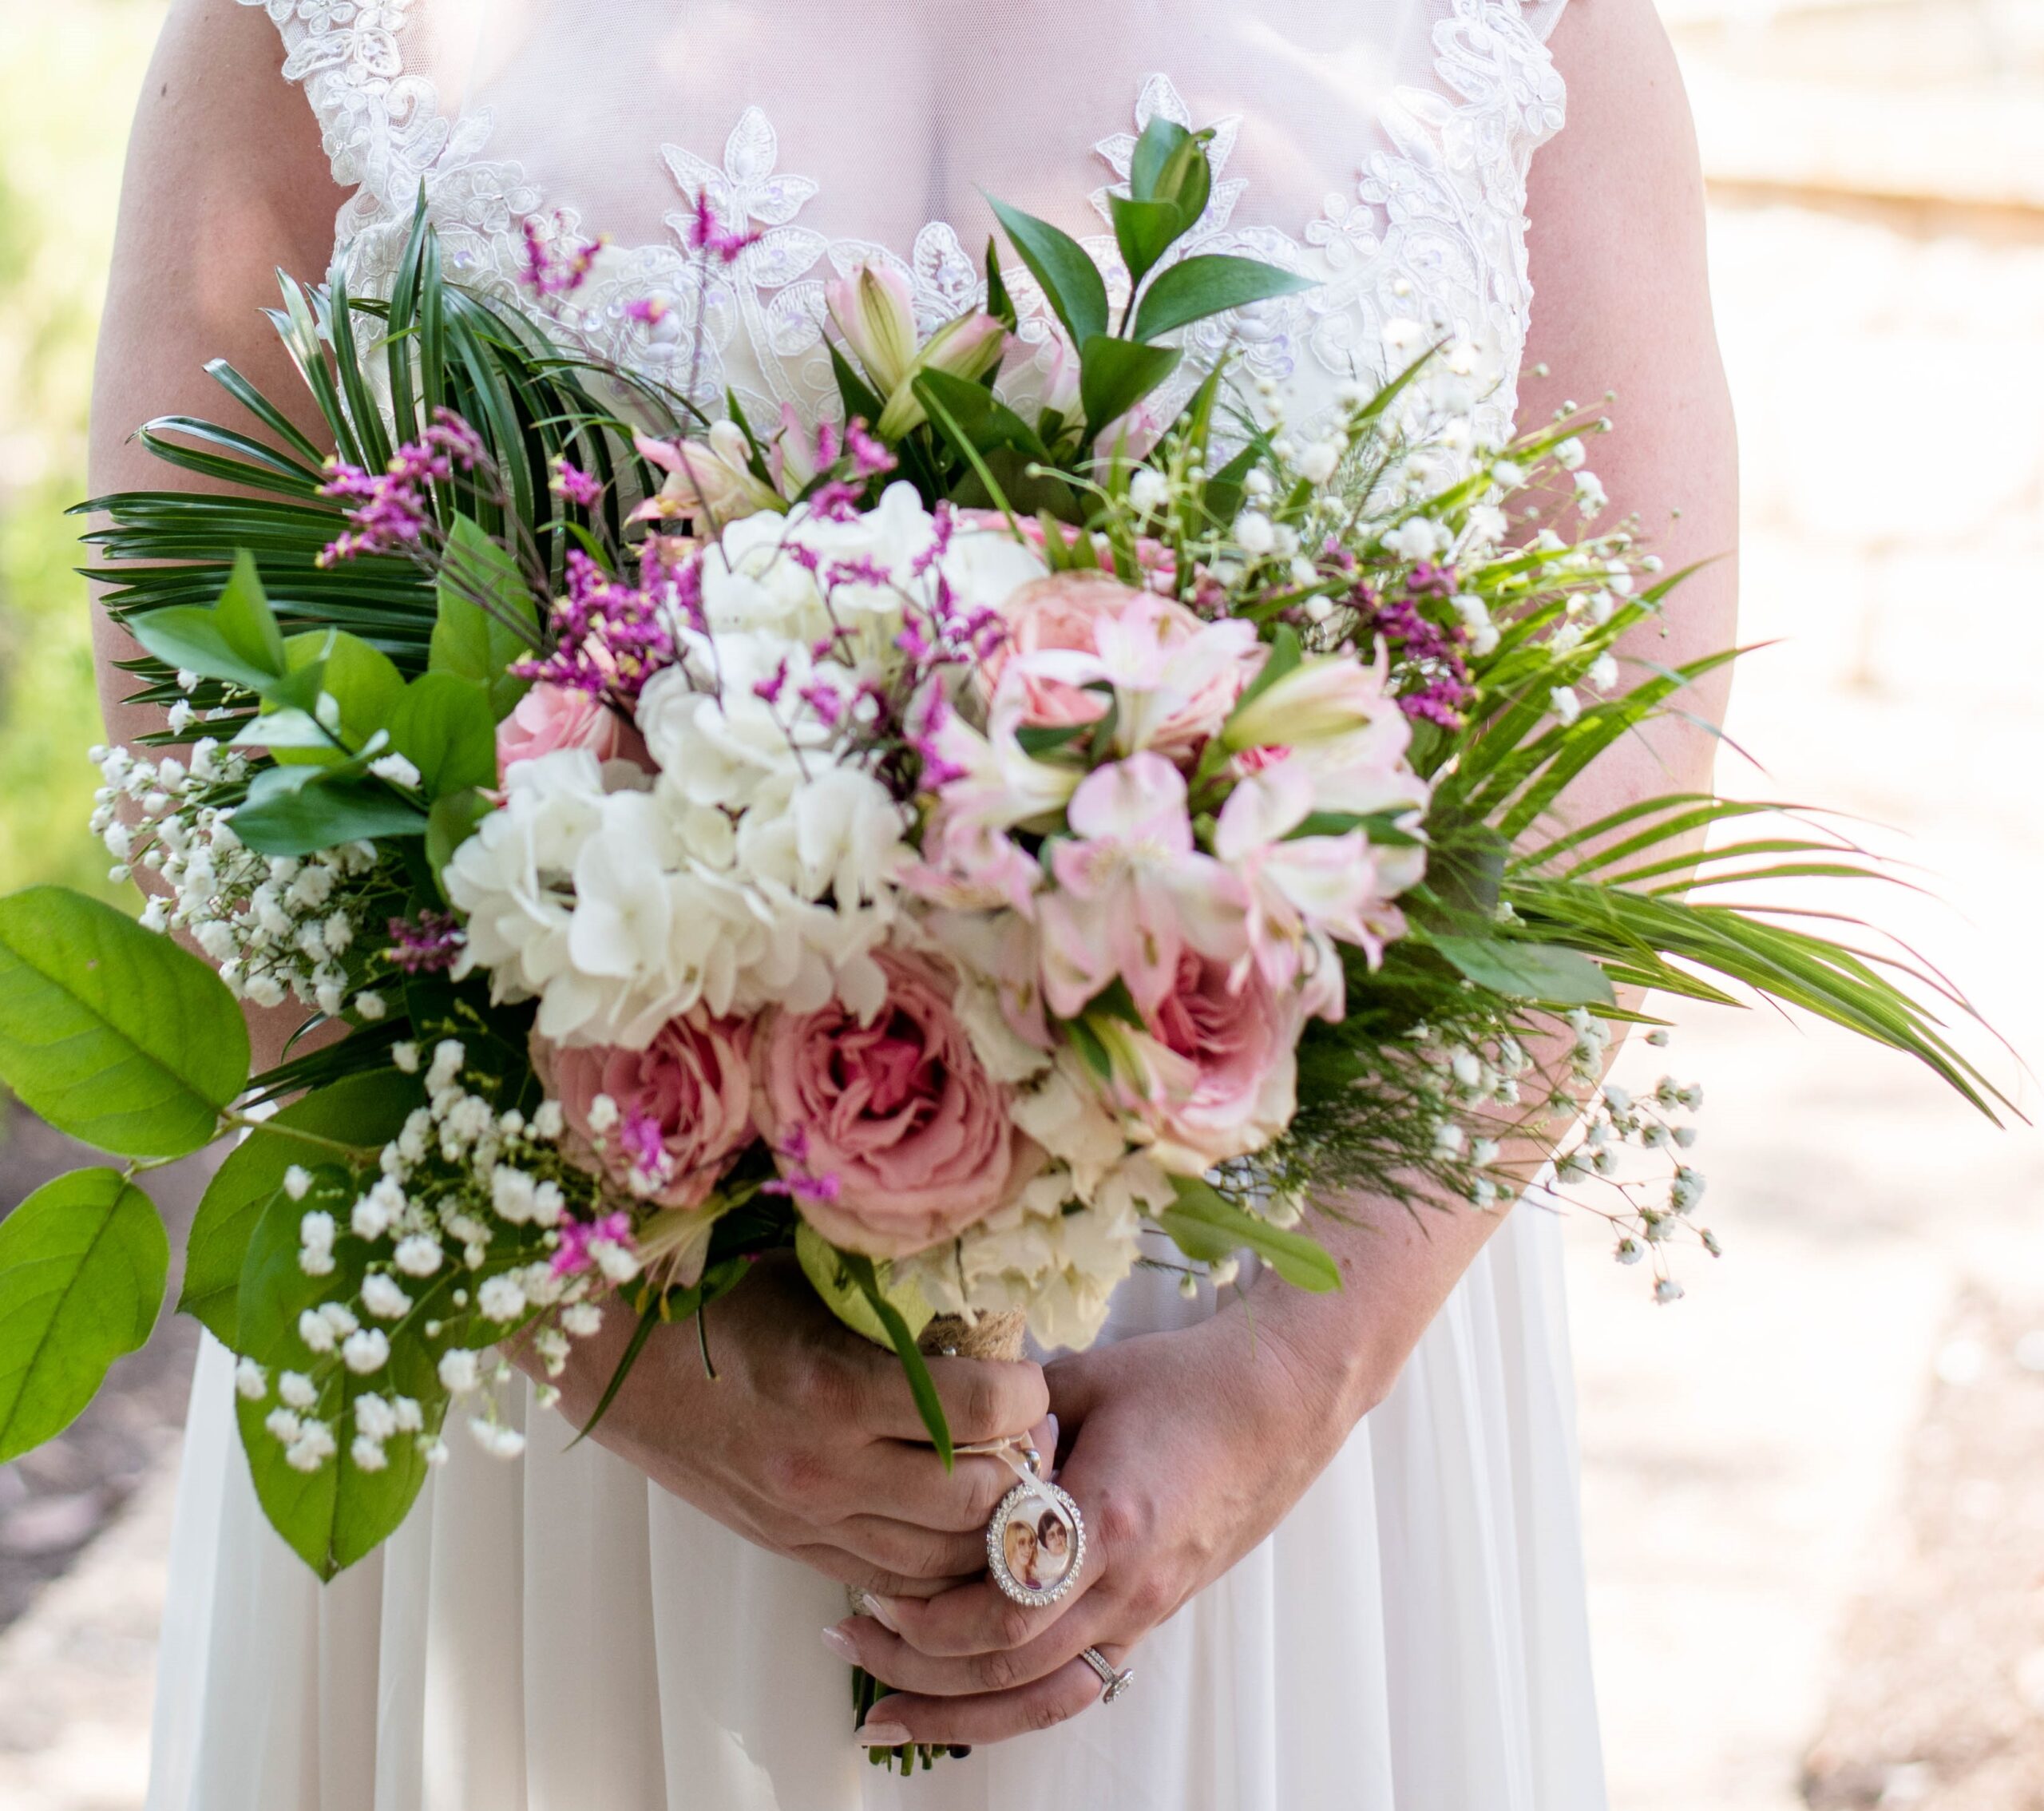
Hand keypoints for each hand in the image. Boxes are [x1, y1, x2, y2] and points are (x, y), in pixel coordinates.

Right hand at [529, 1254, 1049, 1598]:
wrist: (621, 1367)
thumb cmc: (725, 1301)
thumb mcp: (815, 1281)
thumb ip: (899, 1304)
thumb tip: (999, 1300)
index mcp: (836, 1387)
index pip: (980, 1410)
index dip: (1027, 1392)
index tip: (1028, 1371)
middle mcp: (828, 1468)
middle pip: (977, 1501)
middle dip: (1025, 1466)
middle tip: (1034, 1431)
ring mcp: (811, 1520)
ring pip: (945, 1560)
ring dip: (992, 1524)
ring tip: (1007, 1476)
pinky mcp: (796, 1549)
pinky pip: (895, 1584)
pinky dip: (941, 1565)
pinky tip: (957, 1525)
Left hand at [826, 1304, 1360, 1745]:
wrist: (1280, 1402)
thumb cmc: (1186, 1381)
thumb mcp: (1085, 1379)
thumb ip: (1009, 1415)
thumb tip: (936, 1425)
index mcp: (1109, 1519)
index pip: (1004, 1605)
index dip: (928, 1616)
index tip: (870, 1591)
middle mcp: (1128, 1583)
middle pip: (1009, 1665)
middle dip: (917, 1667)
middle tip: (848, 1641)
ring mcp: (1144, 1609)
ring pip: (1041, 1697)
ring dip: (956, 1712)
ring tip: (883, 1709)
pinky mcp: (1151, 1615)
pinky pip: (1077, 1685)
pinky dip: (1012, 1708)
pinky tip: (962, 1707)